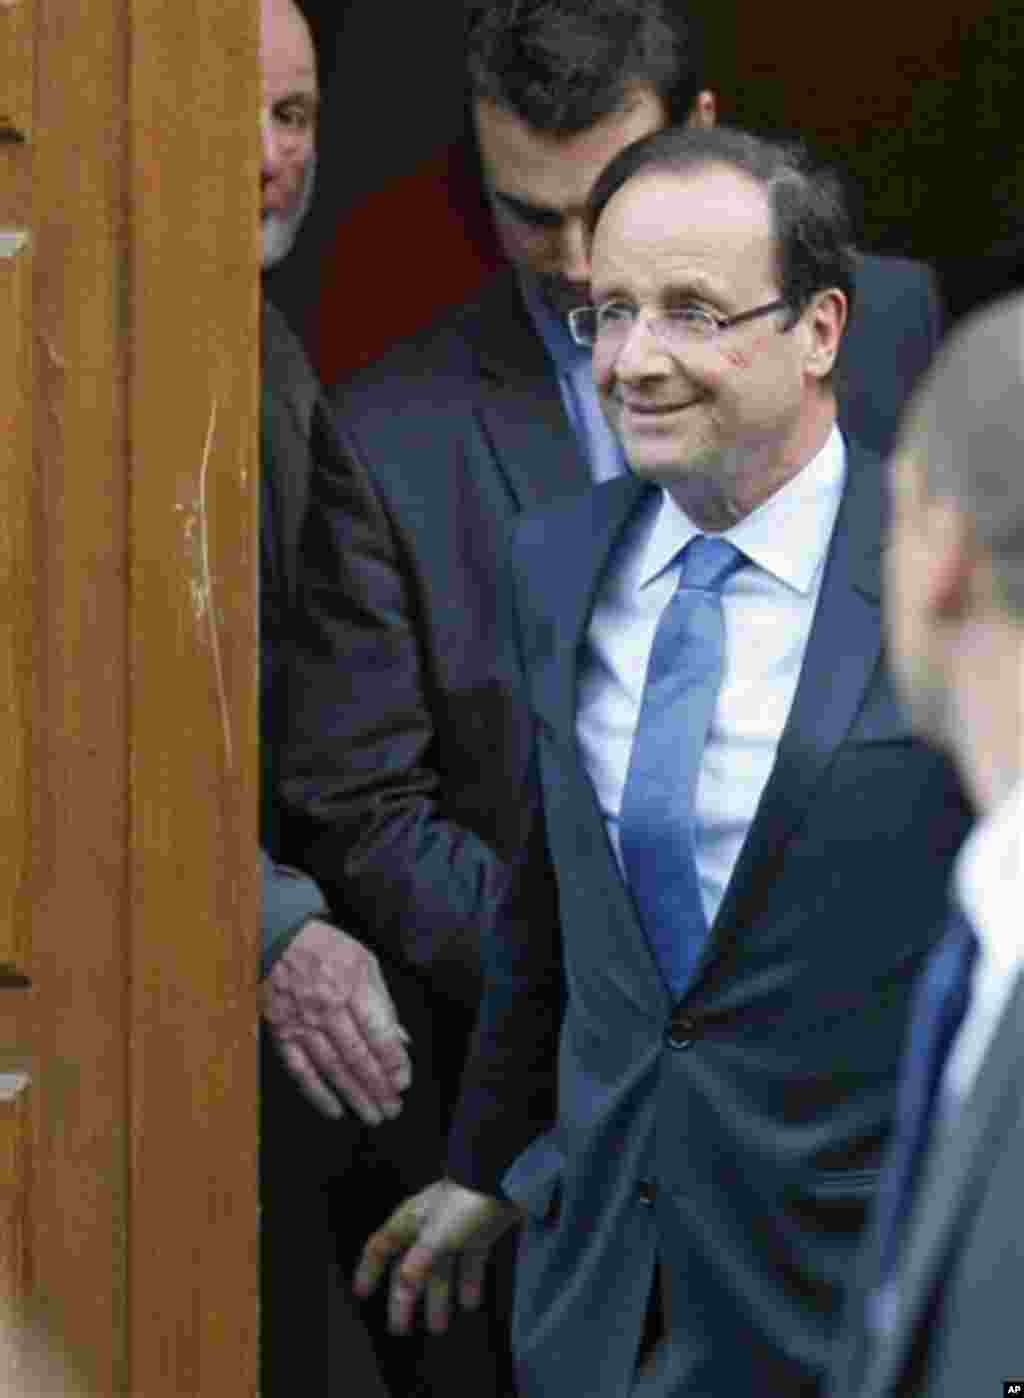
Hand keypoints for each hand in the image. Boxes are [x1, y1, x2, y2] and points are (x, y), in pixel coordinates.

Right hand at [262, 918, 411, 1124]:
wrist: (278, 937)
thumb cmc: (328, 948)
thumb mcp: (365, 962)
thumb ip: (383, 1002)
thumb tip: (401, 1039)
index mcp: (352, 986)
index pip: (378, 1033)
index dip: (393, 1062)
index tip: (403, 1083)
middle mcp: (327, 1008)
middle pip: (357, 1057)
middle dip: (378, 1088)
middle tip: (393, 1110)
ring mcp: (302, 1023)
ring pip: (332, 1069)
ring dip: (354, 1096)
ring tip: (373, 1116)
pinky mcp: (282, 1033)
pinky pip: (300, 1070)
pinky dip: (317, 1093)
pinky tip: (334, 1110)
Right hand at [354, 1179, 521, 1334]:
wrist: (505, 1179)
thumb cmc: (466, 1201)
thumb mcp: (439, 1233)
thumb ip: (421, 1260)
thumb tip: (403, 1286)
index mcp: (411, 1220)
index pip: (381, 1246)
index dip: (370, 1269)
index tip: (362, 1293)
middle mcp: (429, 1225)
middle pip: (410, 1266)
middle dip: (404, 1297)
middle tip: (400, 1327)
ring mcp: (455, 1228)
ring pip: (440, 1269)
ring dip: (438, 1296)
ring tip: (438, 1326)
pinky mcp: (479, 1231)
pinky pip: (468, 1262)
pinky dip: (468, 1282)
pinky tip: (470, 1303)